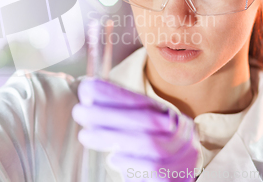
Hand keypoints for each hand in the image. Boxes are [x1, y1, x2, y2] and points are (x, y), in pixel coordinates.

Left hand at [72, 78, 198, 181]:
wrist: (174, 181)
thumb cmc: (150, 158)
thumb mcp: (137, 133)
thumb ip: (120, 118)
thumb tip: (87, 98)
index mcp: (168, 116)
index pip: (142, 100)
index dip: (115, 93)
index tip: (87, 88)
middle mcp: (180, 132)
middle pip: (145, 118)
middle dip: (109, 113)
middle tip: (79, 112)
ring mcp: (183, 154)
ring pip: (148, 142)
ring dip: (113, 137)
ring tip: (85, 135)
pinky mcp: (176, 177)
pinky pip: (154, 167)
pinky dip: (130, 161)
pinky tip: (113, 159)